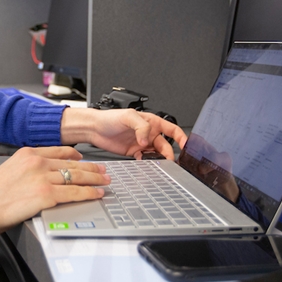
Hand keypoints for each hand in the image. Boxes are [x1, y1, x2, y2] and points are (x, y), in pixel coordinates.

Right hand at [0, 146, 109, 236]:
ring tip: (104, 182)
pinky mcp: (47, 196)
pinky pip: (75, 193)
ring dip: (94, 180)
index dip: (76, 155)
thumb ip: (27, 169)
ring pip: (77, 177)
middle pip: (72, 163)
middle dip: (91, 167)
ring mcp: (43, 179)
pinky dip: (89, 193)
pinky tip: (96, 194)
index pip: (60, 151)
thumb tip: (40, 176)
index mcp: (28, 153)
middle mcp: (38, 163)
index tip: (83, 158)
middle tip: (103, 170)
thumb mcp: (9, 170)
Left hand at [61, 107, 187, 159]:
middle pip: (166, 145)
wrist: (95, 129)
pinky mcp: (134, 152)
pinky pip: (145, 160)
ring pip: (157, 154)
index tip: (186, 145)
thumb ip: (140, 127)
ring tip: (159, 165)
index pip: (172, 129)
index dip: (181, 137)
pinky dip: (148, 163)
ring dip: (159, 160)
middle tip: (168, 161)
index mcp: (152, 122)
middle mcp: (148, 133)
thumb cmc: (110, 118)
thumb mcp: (127, 116)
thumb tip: (147, 139)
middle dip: (169, 154)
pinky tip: (146, 164)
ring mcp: (142, 143)